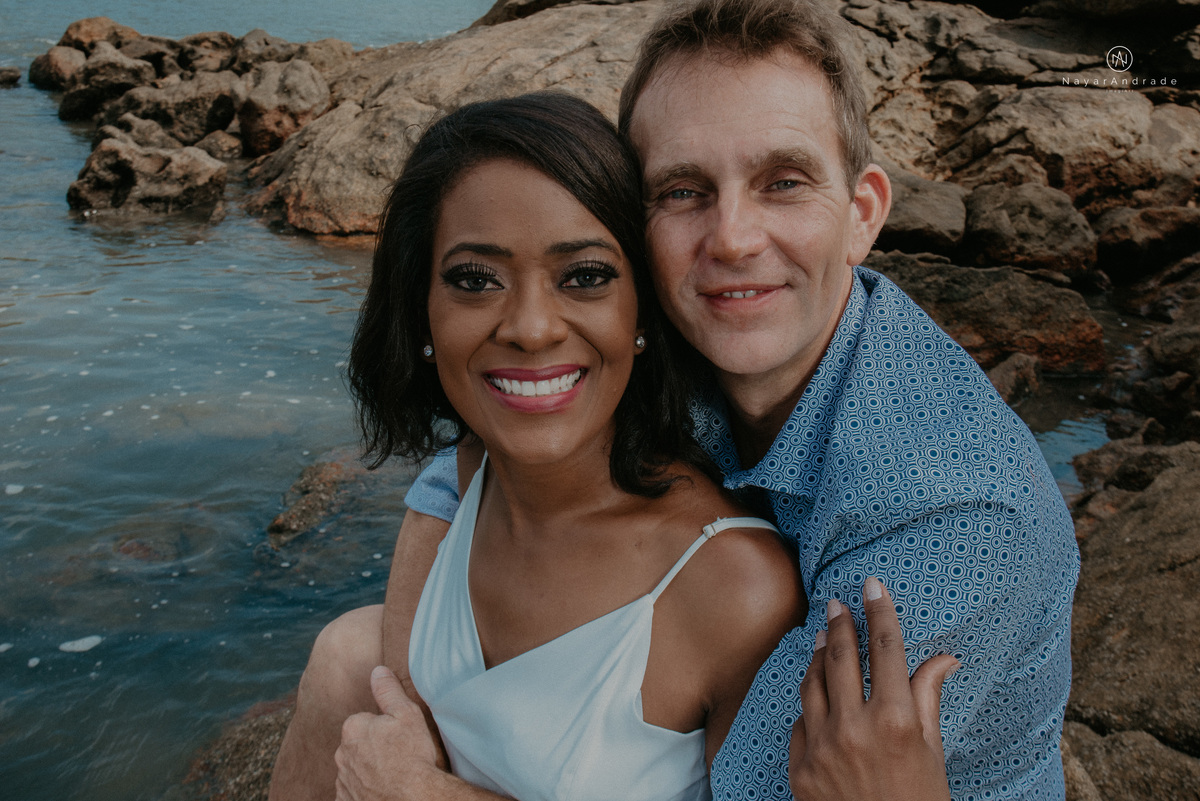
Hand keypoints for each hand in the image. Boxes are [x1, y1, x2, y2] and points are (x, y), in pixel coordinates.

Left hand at [334, 666, 442, 800]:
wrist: (411, 798)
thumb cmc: (411, 756)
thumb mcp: (407, 714)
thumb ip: (389, 691)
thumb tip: (377, 671)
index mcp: (353, 728)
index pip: (365, 721)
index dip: (384, 728)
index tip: (398, 737)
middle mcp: (341, 754)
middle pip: (358, 745)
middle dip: (372, 748)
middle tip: (397, 755)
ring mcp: (342, 780)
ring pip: (355, 768)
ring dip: (368, 769)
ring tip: (392, 774)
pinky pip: (352, 791)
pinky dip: (364, 790)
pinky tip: (382, 789)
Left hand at [789, 577, 958, 800]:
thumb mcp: (933, 753)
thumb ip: (928, 699)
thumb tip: (945, 658)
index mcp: (896, 721)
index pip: (886, 649)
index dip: (879, 611)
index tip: (873, 585)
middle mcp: (856, 728)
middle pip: (841, 655)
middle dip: (839, 624)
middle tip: (837, 604)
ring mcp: (822, 747)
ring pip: (811, 682)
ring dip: (816, 656)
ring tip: (822, 639)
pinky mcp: (799, 766)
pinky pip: (800, 719)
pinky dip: (810, 702)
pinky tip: (816, 693)